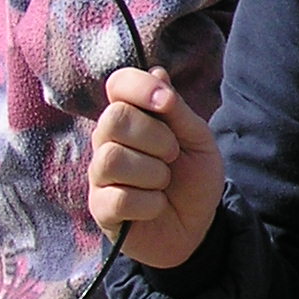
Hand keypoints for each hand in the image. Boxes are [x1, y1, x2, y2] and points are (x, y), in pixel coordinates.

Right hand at [88, 66, 224, 268]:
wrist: (197, 228)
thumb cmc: (193, 179)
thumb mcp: (198, 141)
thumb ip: (177, 111)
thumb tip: (157, 71)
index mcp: (133, 117)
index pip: (118, 84)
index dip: (140, 87)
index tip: (166, 104)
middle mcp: (108, 141)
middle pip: (113, 119)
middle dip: (155, 137)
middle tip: (172, 155)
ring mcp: (100, 175)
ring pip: (111, 159)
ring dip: (152, 172)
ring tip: (163, 183)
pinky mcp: (101, 208)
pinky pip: (118, 198)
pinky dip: (150, 203)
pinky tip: (157, 206)